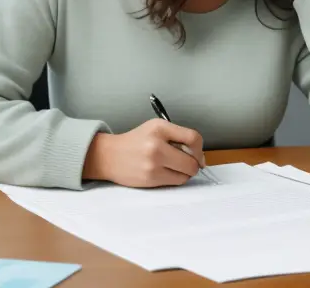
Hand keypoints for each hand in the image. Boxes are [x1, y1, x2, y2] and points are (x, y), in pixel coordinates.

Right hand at [83, 119, 204, 187]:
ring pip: (185, 174)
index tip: (197, 154)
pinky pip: (175, 182)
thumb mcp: (156, 128)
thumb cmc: (136, 141)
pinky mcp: (150, 178)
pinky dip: (175, 178)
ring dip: (185, 173)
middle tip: (187, 163)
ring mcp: (153, 163)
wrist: (110, 155)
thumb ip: (178, 136)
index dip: (199, 149)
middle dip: (194, 164)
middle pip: (191, 161)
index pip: (193, 138)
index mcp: (160, 128)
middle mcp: (157, 144)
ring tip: (174, 167)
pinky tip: (166, 172)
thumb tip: (199, 156)